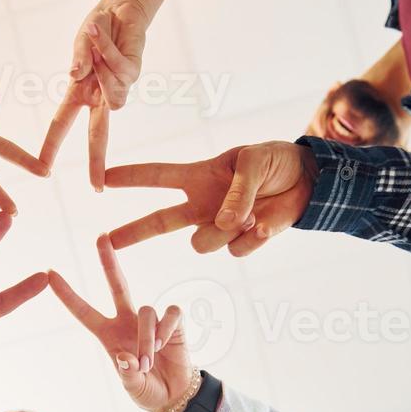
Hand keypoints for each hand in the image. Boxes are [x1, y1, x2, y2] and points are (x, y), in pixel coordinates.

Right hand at [40, 2, 147, 188]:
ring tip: (96, 40)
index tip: (44, 169)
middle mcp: (100, 96)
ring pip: (114, 99)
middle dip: (97, 159)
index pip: (61, 124)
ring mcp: (118, 86)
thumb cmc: (97, 28)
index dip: (51, 146)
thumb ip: (78, 59)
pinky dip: (107, 49)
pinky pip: (119, 71)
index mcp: (80, 94)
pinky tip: (101, 33)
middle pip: (97, 135)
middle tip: (97, 187)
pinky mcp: (134, 74)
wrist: (122, 8)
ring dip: (100, 67)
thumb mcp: (80, 43)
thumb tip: (75, 74)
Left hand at [49, 235, 192, 411]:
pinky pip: (169, 312)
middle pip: (117, 285)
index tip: (49, 274)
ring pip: (146, 310)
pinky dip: (166, 329)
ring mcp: (150, 320)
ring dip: (146, 339)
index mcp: (108, 336)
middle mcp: (127, 322)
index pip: (84, 311)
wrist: (176, 396)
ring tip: (148, 361)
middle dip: (109, 261)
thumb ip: (127, 374)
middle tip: (101, 237)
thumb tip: (126, 357)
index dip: (67, 294)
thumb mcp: (132, 387)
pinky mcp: (173, 321)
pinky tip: (166, 344)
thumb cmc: (147, 391)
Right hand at [107, 141, 317, 256]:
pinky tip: (265, 221)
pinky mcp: (241, 243)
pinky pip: (237, 250)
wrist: (308, 182)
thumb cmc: (275, 162)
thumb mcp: (254, 162)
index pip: (156, 177)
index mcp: (198, 177)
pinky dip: (254, 235)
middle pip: (158, 222)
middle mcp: (201, 205)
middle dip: (131, 232)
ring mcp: (219, 227)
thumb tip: (224, 223)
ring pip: (204, 242)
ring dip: (227, 228)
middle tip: (106, 241)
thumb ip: (236, 192)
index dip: (129, 177)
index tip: (102, 179)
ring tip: (251, 210)